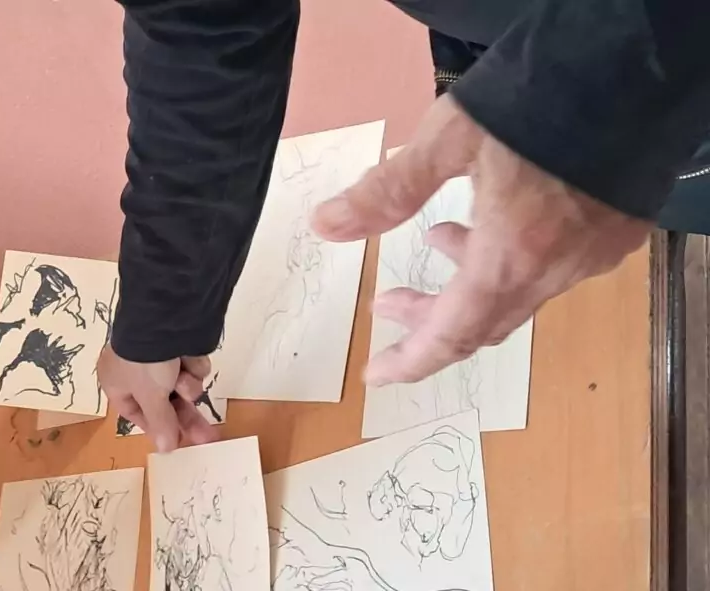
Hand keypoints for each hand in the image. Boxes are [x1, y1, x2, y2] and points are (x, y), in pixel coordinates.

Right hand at [96, 345, 217, 451]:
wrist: (164, 317)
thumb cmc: (145, 362)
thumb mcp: (151, 397)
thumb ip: (160, 424)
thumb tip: (165, 450)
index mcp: (116, 381)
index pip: (136, 412)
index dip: (157, 427)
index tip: (177, 442)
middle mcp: (135, 369)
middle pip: (164, 402)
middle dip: (185, 416)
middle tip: (208, 437)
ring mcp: (159, 356)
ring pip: (181, 385)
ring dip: (187, 385)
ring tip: (185, 378)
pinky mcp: (180, 345)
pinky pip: (191, 366)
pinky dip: (193, 365)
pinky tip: (189, 358)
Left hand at [311, 95, 651, 384]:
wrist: (635, 68)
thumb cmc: (533, 100)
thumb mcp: (448, 139)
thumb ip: (388, 191)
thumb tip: (324, 226)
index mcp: (511, 256)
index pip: (453, 334)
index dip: (410, 360)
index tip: (375, 374)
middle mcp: (556, 269)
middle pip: (484, 320)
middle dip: (430, 317)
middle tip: (385, 301)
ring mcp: (593, 254)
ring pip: (520, 292)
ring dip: (470, 281)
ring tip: (436, 239)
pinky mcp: (617, 233)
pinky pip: (554, 268)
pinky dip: (512, 259)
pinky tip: (496, 219)